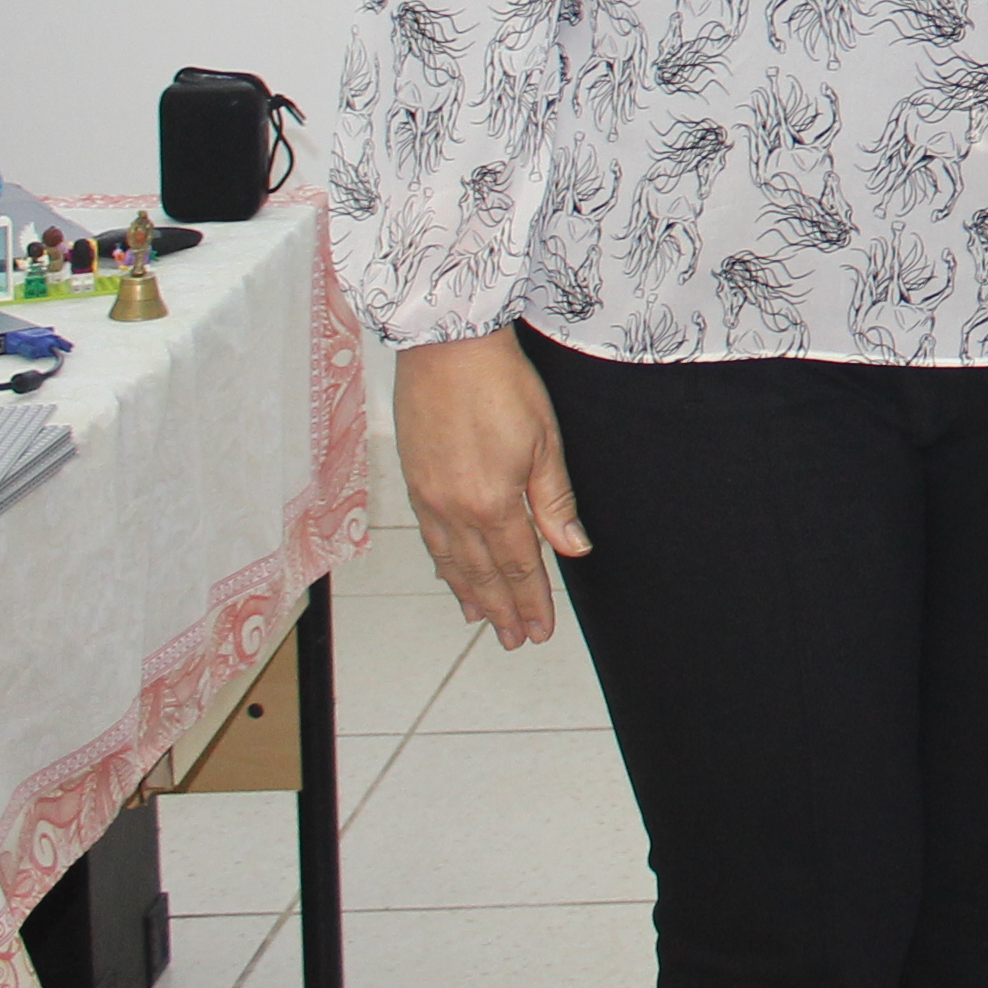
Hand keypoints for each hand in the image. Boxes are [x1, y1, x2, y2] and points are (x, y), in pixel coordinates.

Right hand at [392, 327, 587, 649]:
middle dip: (500, 609)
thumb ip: (555, 501)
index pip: (518, 566)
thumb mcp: (545, 441)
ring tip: (482, 619)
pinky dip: (442, 563)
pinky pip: (429, 537)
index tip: (539, 629)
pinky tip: (450, 572)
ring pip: (451, 560)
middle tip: (513, 639)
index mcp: (493, 502)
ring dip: (468, 592)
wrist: (446, 347)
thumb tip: (573, 548)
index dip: (530, 600)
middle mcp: (455, 509)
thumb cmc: (501, 383)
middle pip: (482, 572)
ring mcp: (429, 497)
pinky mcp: (414, 480)